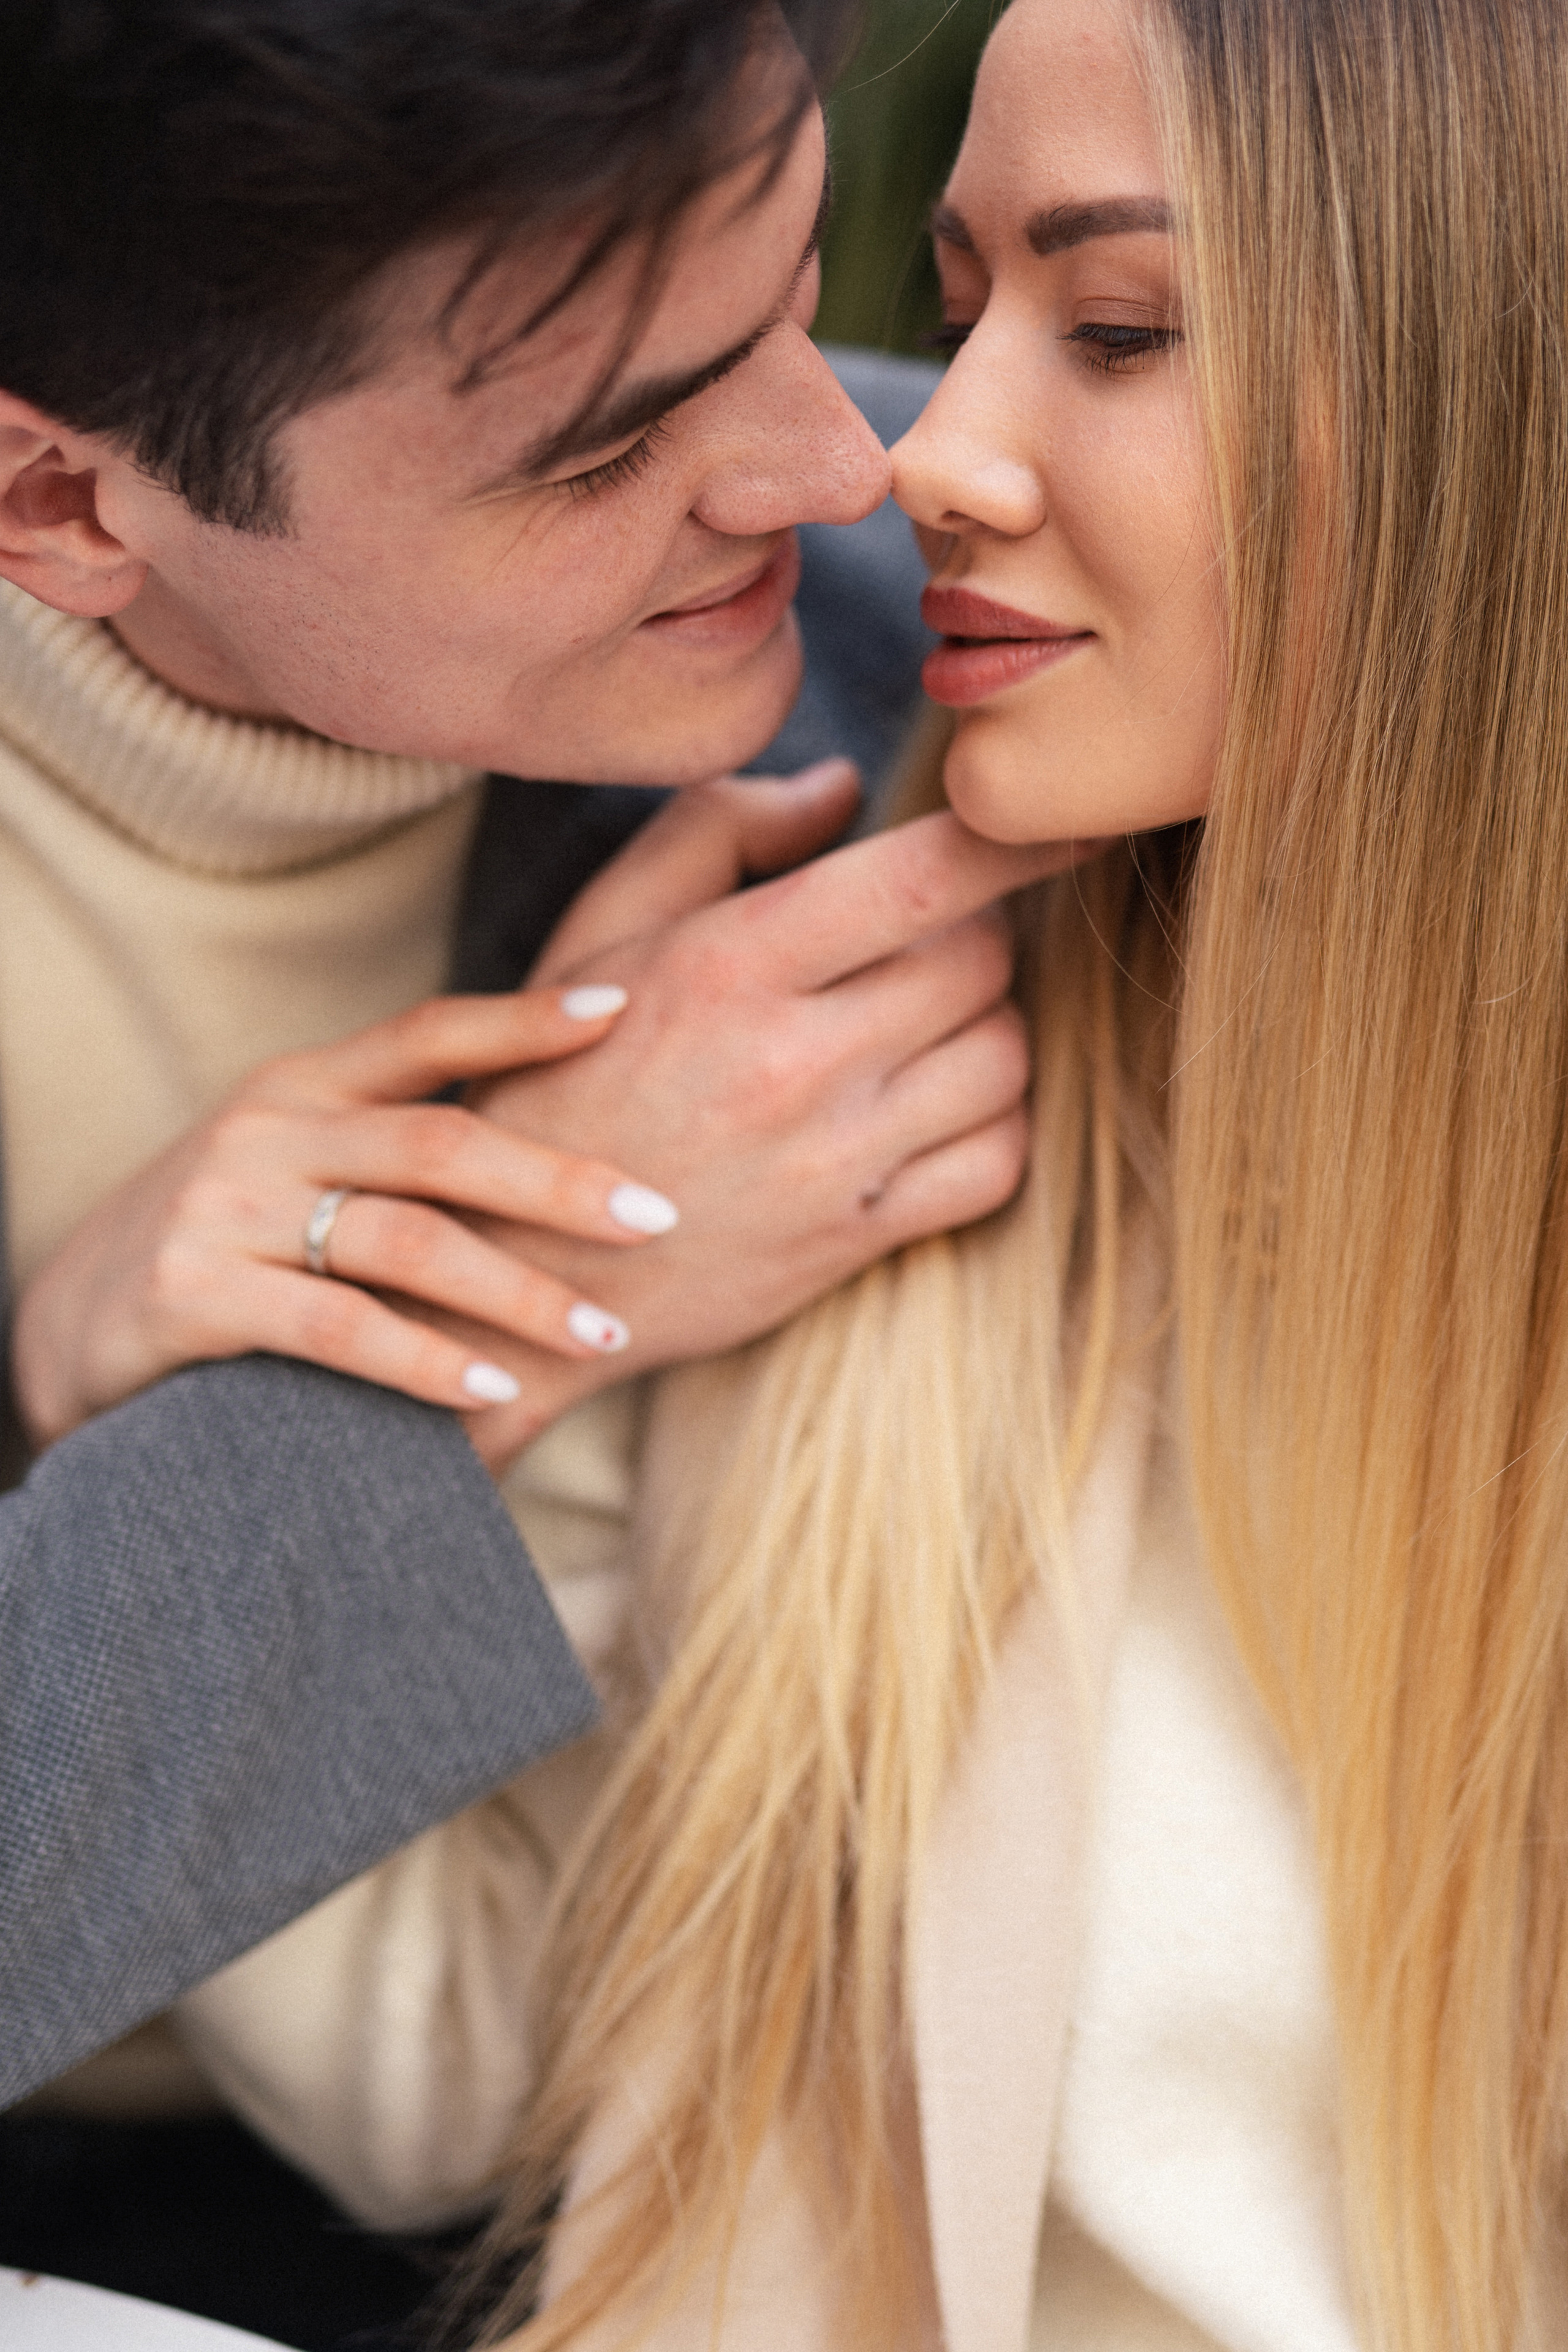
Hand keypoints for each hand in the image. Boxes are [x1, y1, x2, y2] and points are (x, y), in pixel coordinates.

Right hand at [10, 987, 678, 1451]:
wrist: (71, 1327)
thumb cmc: (226, 1247)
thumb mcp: (299, 1165)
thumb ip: (400, 1145)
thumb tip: (562, 1143)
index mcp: (305, 1085)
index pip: (429, 1031)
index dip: (525, 1019)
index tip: (624, 1014)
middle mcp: (268, 1128)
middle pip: (442, 1142)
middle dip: (561, 1181)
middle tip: (660, 1216)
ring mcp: (224, 1207)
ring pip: (405, 1239)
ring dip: (518, 1290)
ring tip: (606, 1330)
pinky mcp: (193, 1294)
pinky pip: (338, 1325)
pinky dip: (426, 1361)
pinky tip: (494, 1387)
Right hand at [445, 761, 1105, 1460]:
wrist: (518, 1270)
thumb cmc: (557, 1074)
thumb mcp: (601, 928)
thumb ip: (719, 830)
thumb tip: (847, 789)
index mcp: (728, 965)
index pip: (922, 880)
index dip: (1014, 839)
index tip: (1064, 820)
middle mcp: (791, 1063)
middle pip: (979, 960)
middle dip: (968, 932)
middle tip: (913, 944)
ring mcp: (834, 1162)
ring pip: (1003, 1055)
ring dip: (984, 1023)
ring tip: (917, 1023)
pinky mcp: (856, 1239)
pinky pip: (996, 1161)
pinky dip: (991, 1120)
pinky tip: (934, 1104)